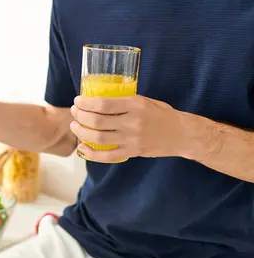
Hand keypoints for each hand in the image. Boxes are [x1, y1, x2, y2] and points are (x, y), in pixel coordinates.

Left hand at [69, 95, 185, 162]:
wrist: (182, 134)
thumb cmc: (162, 114)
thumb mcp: (145, 101)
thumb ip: (124, 102)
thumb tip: (98, 100)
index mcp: (136, 105)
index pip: (104, 103)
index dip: (86, 103)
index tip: (78, 100)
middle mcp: (133, 122)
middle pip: (97, 121)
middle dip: (80, 116)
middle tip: (74, 112)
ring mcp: (132, 139)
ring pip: (99, 138)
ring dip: (82, 132)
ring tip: (74, 126)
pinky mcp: (132, 152)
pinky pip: (107, 156)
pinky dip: (91, 154)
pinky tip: (82, 148)